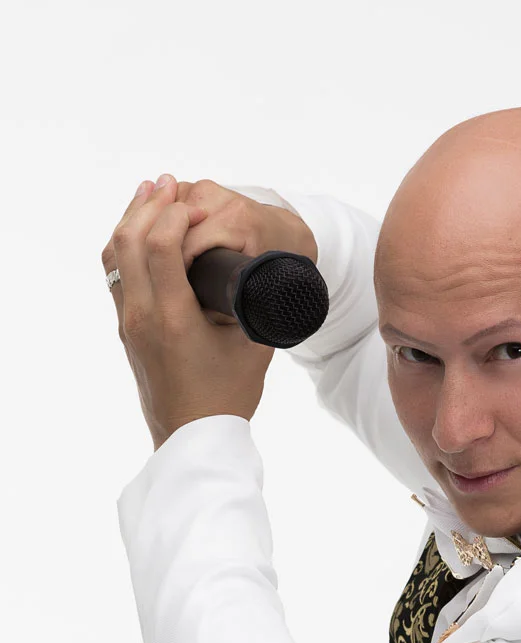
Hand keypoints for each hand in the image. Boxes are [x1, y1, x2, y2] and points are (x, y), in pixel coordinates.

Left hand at [102, 174, 282, 450]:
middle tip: (172, 183)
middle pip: (129, 240)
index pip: (159, 245)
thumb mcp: (252, 346)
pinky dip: (127, 242)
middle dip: (150, 204)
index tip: (198, 203)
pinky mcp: (126, 327)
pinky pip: (116, 272)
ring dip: (131, 218)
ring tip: (152, 193)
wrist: (194, 438)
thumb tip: (262, 267)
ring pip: (115, 254)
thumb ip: (255, 305)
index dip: (176, 214)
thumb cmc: (228, 397)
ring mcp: (128, 322)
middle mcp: (142, 316)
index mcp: (173, 319)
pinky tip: (141, 230)